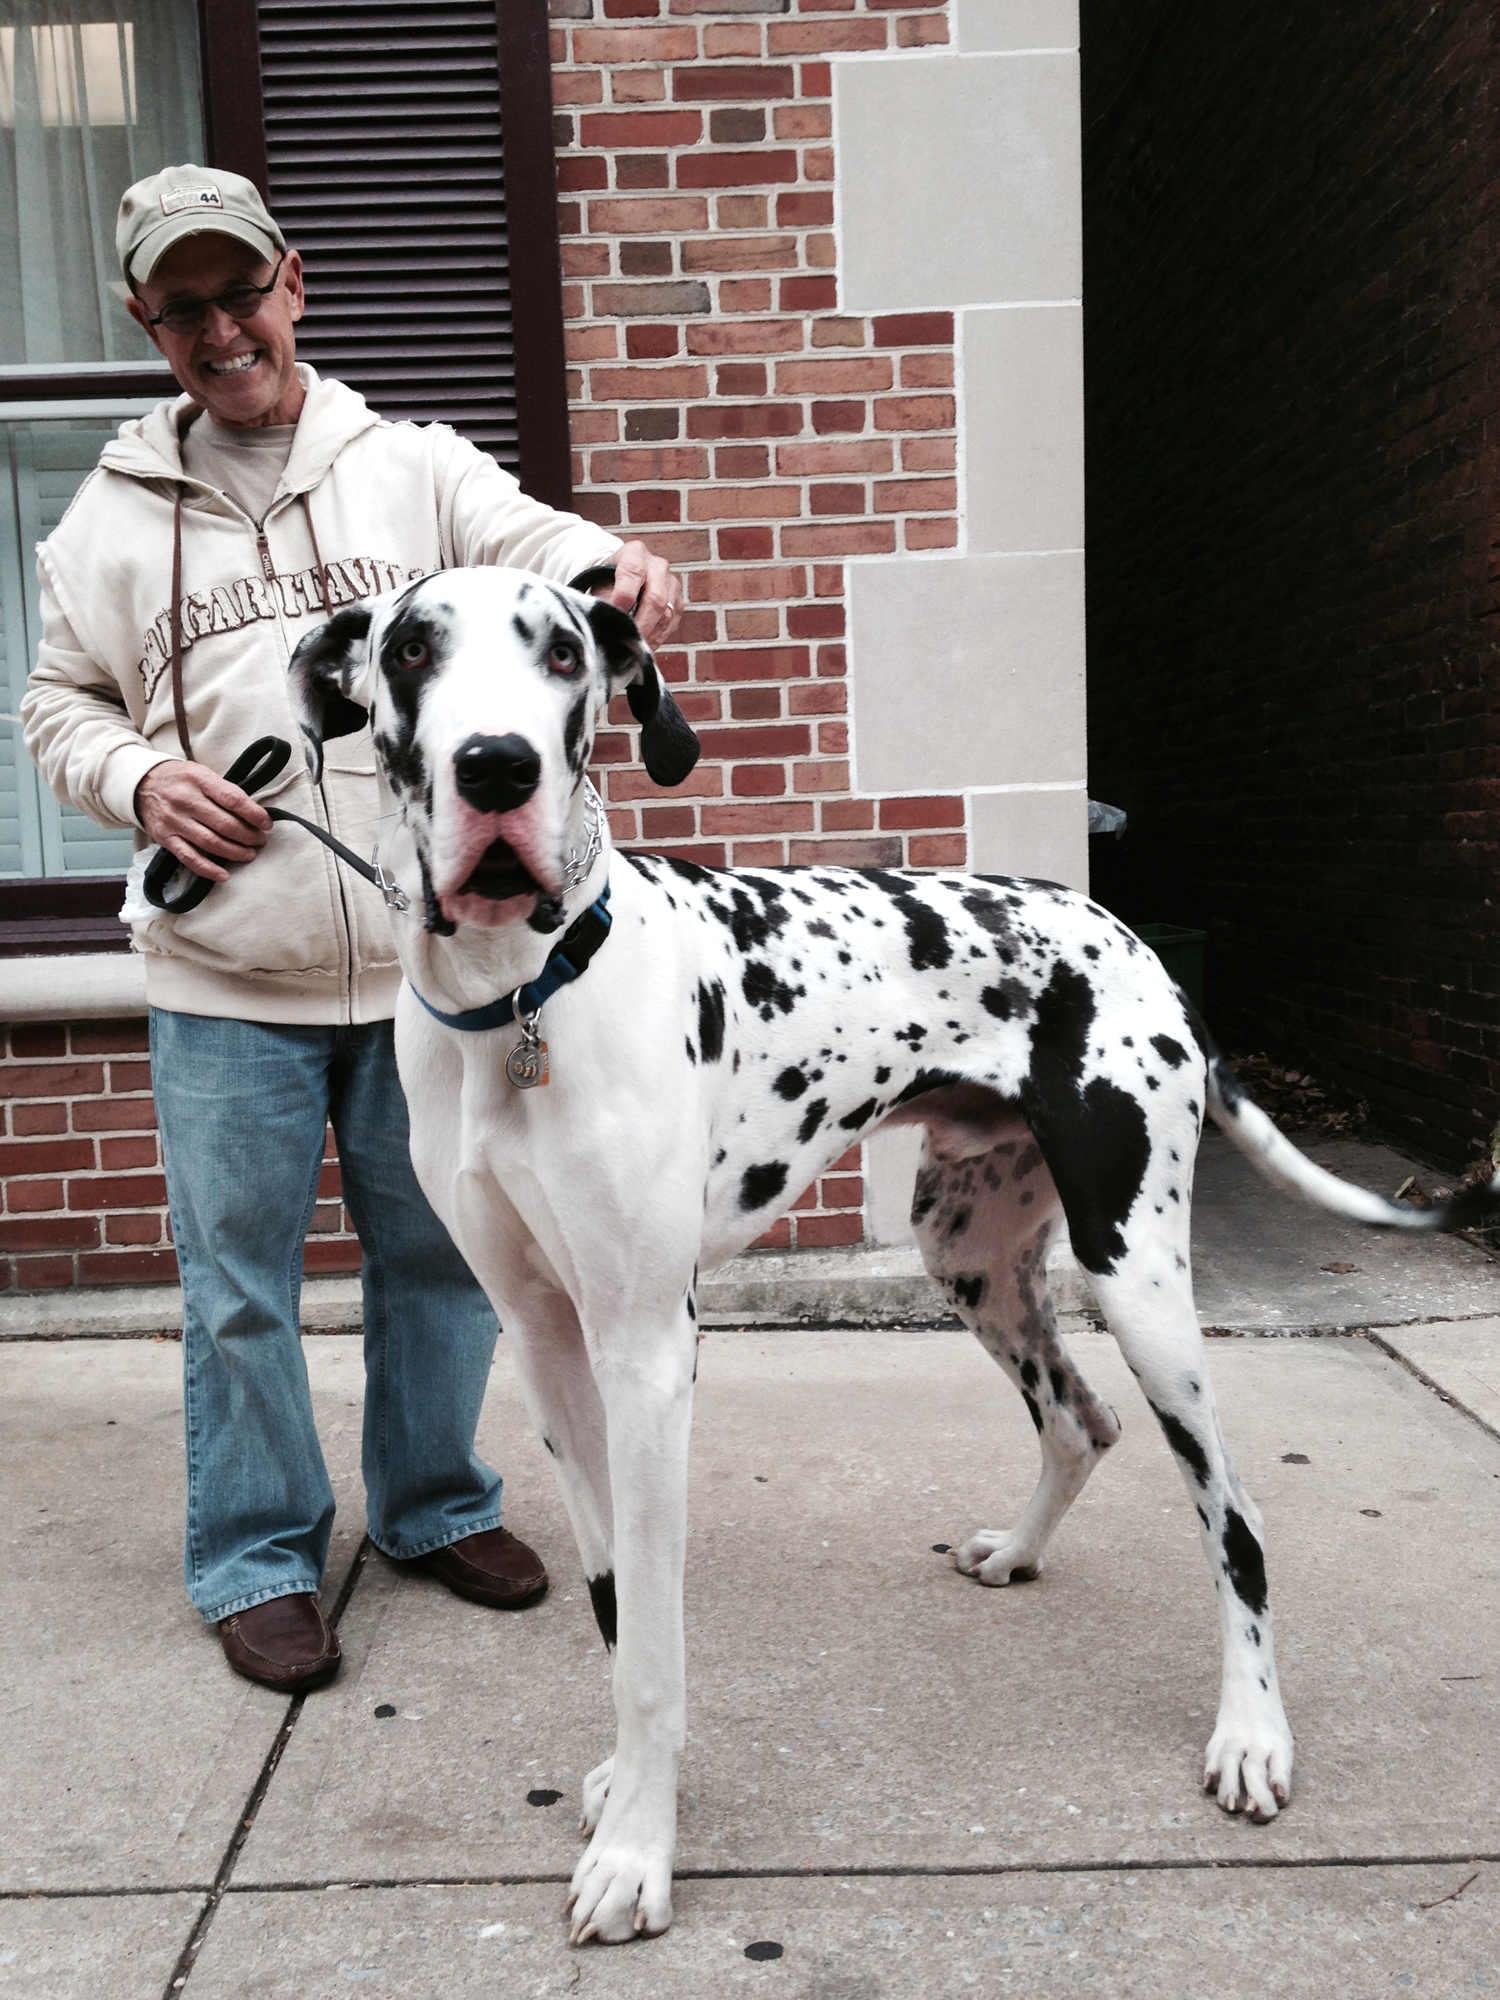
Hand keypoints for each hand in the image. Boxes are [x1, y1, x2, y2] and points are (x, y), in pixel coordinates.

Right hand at [135, 759, 271, 882]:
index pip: (233, 799)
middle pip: (224, 824)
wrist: (142, 783)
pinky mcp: (165, 838)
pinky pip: (189, 858)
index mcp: (199, 780)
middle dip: (248, 836)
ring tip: (249, 854)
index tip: (267, 824)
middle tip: (260, 841)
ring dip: (234, 852)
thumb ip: (225, 791)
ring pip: (210, 842)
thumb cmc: (181, 779)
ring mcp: (174, 821)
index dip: (254, 814)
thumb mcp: (203, 774)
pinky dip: (208, 869)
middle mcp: (186, 800)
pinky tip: (224, 875)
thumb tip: (254, 813)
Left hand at [602, 541, 679, 647]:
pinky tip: (644, 643)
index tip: (614, 614)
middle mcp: (657, 566)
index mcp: (635, 553)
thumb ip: (603, 601)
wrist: (623, 579)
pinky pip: (671, 624)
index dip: (623, 597)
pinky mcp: (678, 602)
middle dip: (640, 624)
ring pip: (666, 615)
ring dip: (649, 634)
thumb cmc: (609, 582)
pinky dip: (657, 637)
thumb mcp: (600, 584)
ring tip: (633, 645)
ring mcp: (671, 584)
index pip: (632, 573)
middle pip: (656, 598)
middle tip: (627, 640)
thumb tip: (607, 622)